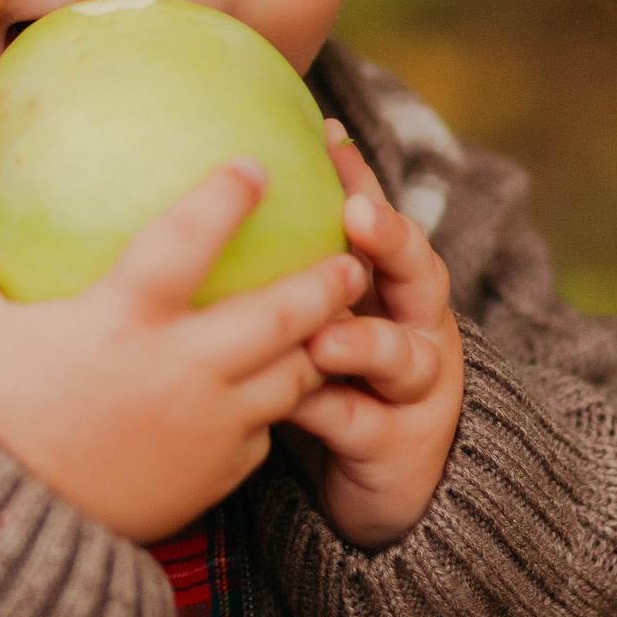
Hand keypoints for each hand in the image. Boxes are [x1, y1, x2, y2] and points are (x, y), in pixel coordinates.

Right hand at [0, 159, 367, 542]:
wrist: (9, 533)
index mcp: (123, 322)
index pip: (187, 240)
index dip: (225, 198)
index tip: (255, 166)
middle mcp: (181, 370)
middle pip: (282, 315)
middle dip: (326, 281)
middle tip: (349, 257)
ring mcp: (208, 426)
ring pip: (293, 376)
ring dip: (316, 345)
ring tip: (333, 323)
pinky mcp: (218, 473)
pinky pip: (264, 431)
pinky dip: (275, 405)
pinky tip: (272, 390)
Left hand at [279, 120, 466, 548]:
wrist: (379, 484)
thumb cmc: (329, 380)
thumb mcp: (313, 318)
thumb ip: (283, 268)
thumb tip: (197, 197)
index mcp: (393, 284)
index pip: (377, 217)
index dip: (360, 175)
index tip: (327, 133)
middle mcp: (416, 325)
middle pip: (419, 272)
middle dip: (392, 240)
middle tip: (356, 216)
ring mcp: (415, 388)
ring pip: (401, 355)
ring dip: (364, 341)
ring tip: (326, 336)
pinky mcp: (396, 445)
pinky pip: (361, 422)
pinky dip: (328, 410)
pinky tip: (292, 403)